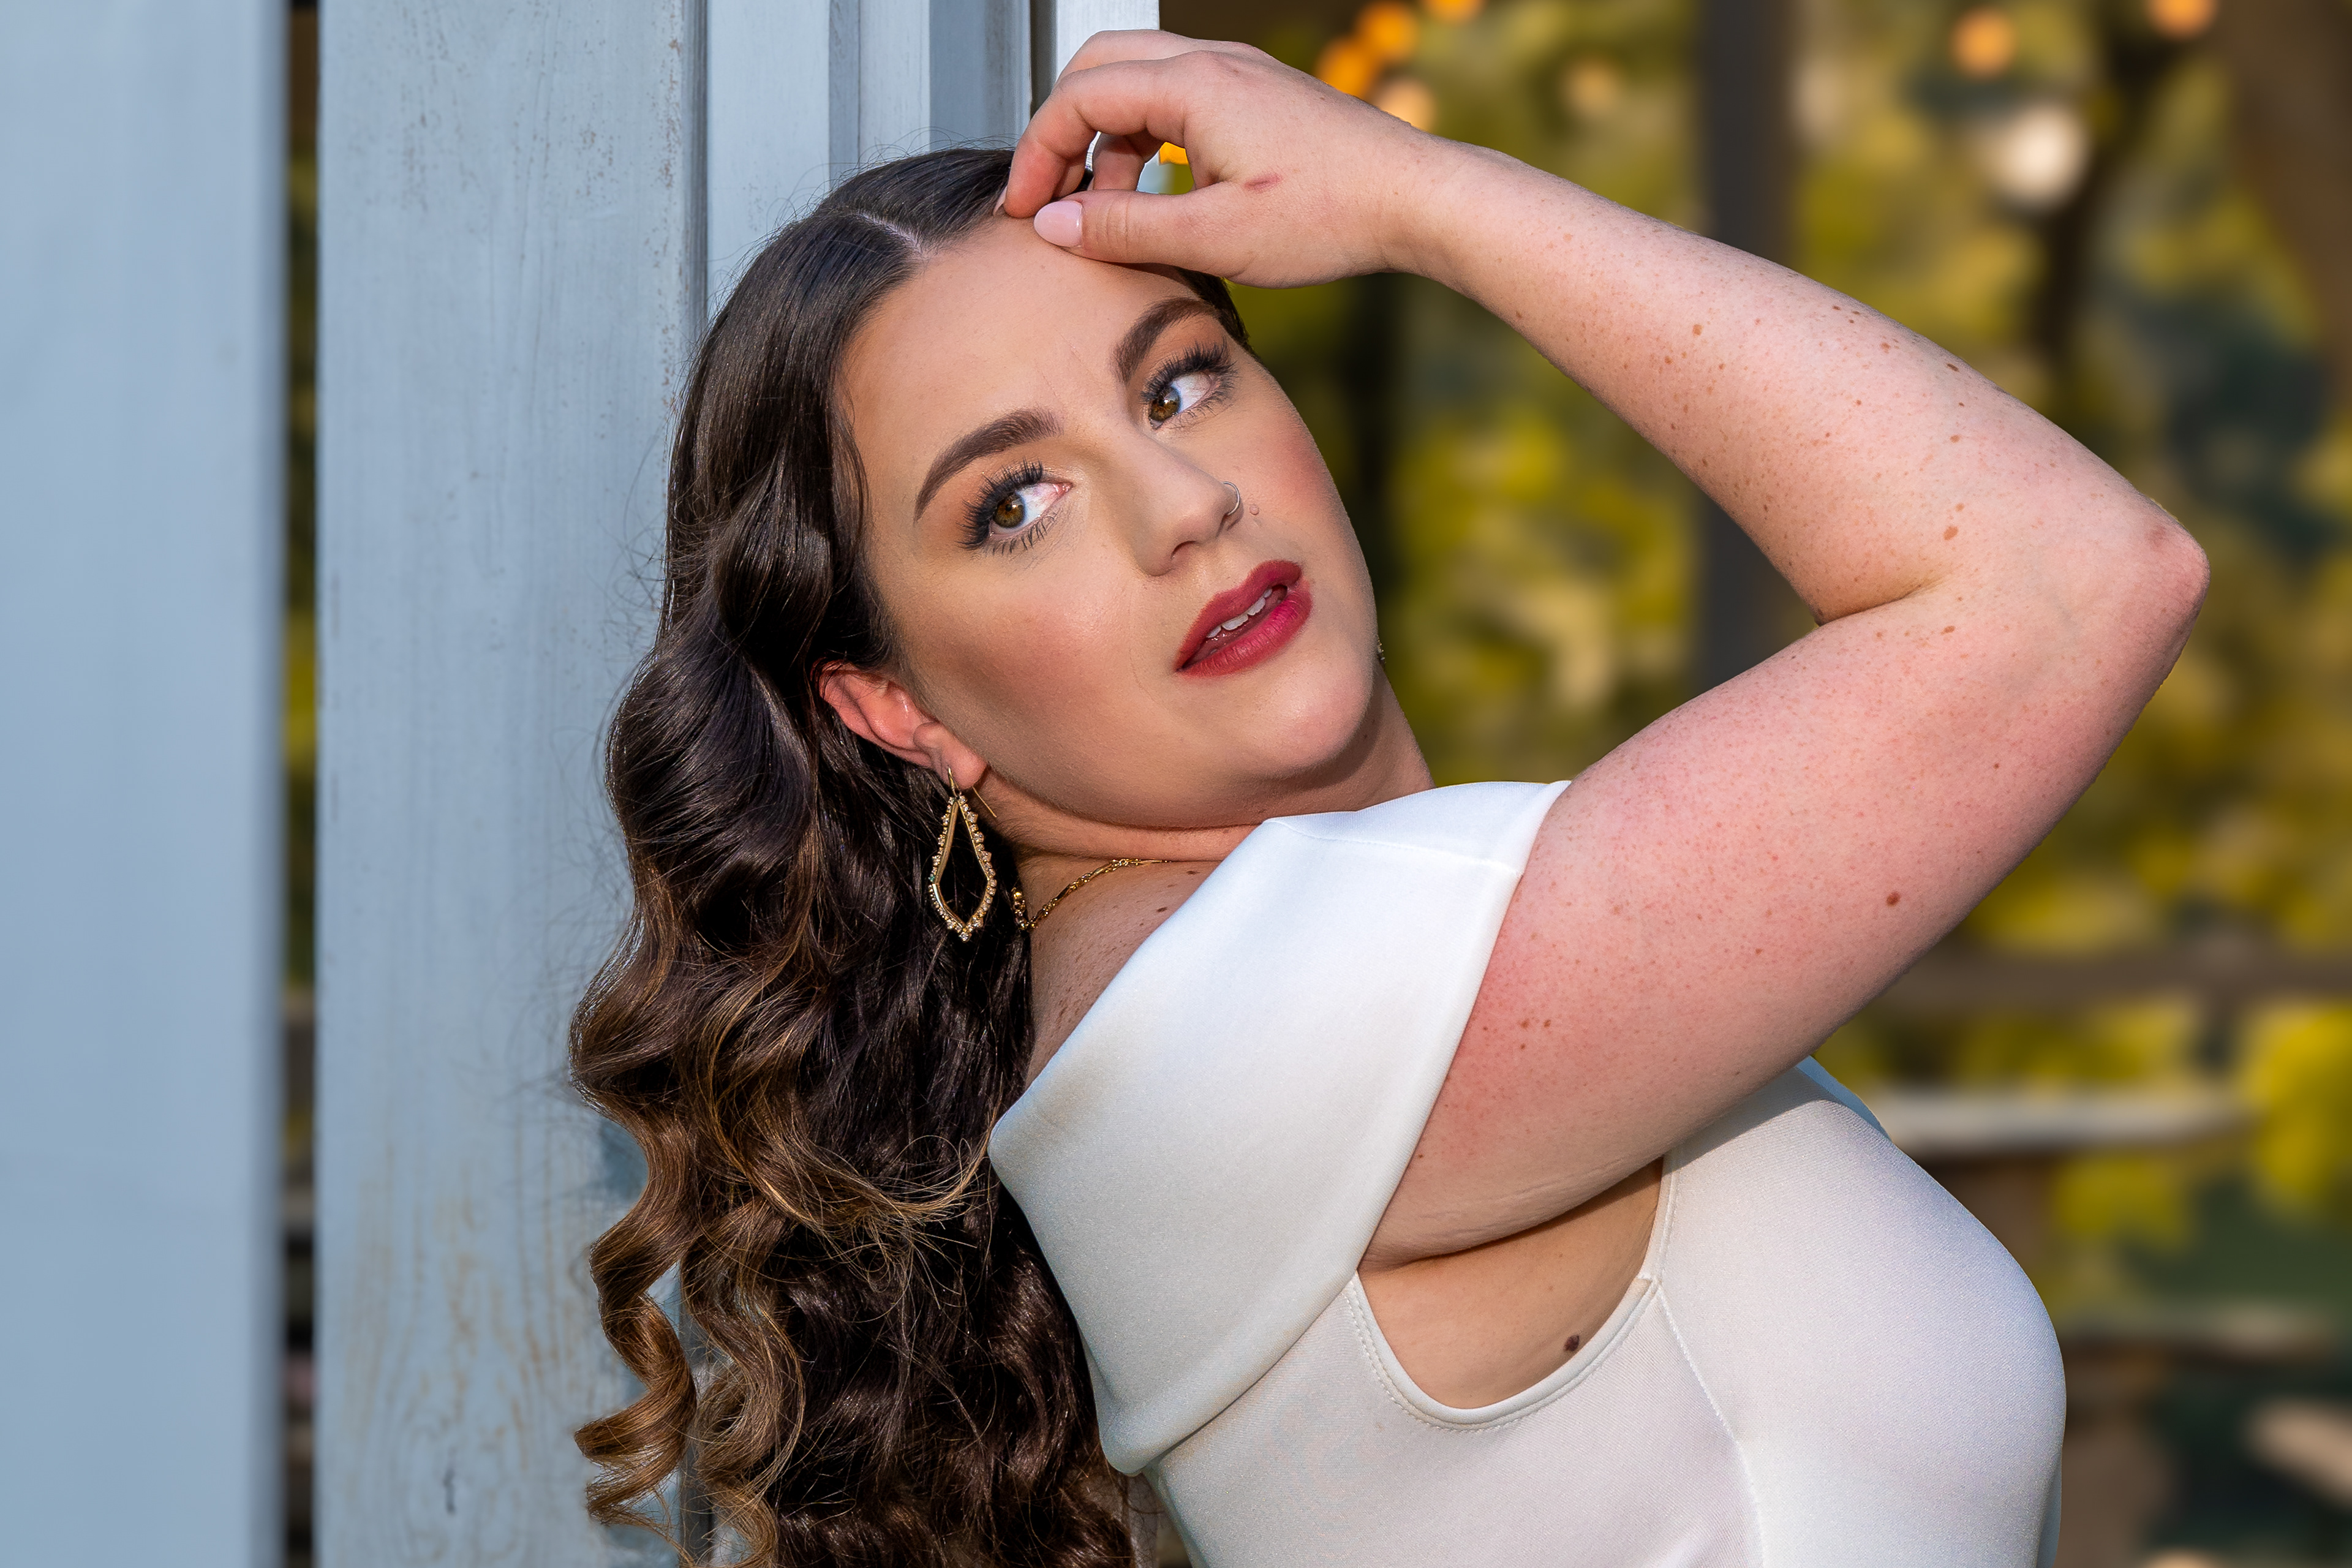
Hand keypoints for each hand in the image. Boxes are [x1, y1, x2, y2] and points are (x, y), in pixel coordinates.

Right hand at [1003, 31, 1453, 288]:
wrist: (1417, 200)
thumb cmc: (1333, 215)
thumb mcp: (1214, 239)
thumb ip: (1125, 228)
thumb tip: (1054, 224)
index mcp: (1193, 85)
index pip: (1077, 98)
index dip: (1036, 154)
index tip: (1023, 208)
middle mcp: (1212, 64)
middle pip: (1097, 70)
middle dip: (1062, 132)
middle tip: (1050, 197)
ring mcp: (1238, 75)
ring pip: (1136, 83)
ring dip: (1107, 142)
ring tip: (1109, 213)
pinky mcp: (1257, 97)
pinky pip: (1177, 100)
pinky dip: (1149, 141)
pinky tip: (1163, 198)